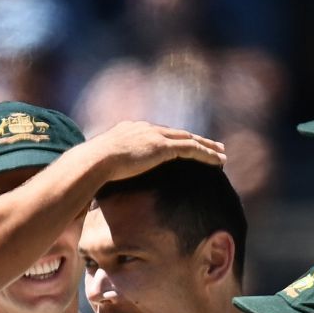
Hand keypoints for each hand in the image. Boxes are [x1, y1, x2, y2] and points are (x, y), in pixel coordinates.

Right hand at [85, 121, 226, 181]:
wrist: (95, 161)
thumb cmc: (91, 168)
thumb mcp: (99, 166)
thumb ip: (106, 169)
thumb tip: (98, 183)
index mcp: (131, 131)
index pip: (157, 134)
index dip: (173, 139)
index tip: (182, 144)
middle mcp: (145, 129)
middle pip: (177, 133)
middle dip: (194, 138)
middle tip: (210, 144)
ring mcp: (155, 136)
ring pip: (189, 139)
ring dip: (207, 146)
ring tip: (222, 153)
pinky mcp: (163, 147)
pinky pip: (192, 149)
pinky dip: (207, 154)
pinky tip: (220, 161)